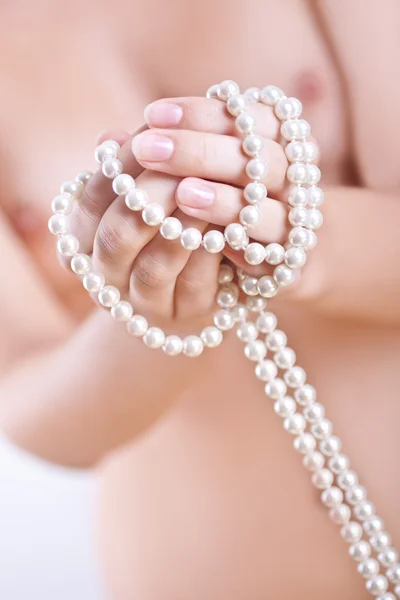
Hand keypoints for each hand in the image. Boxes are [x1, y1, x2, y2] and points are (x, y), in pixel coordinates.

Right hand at [65, 130, 222, 332]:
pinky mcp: (187, 316)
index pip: (89, 203)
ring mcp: (144, 304)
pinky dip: (210, 249)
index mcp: (84, 245)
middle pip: (117, 236)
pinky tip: (228, 220)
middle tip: (181, 161)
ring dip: (182, 223)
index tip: (151, 134)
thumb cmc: (164, 228)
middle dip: (150, 194)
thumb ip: (131, 170)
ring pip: (155, 265)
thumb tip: (110, 136)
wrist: (197, 285)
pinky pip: (195, 283)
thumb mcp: (145, 197)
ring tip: (207, 188)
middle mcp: (106, 279)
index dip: (119, 167)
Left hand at [133, 96, 326, 306]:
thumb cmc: (233, 204)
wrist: (288, 257)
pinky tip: (210, 240)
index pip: (246, 115)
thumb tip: (108, 140)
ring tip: (183, 193)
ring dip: (223, 200)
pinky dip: (240, 245)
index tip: (154, 113)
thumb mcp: (205, 172)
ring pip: (267, 206)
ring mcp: (298, 219)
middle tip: (150, 148)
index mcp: (277, 139)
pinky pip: (270, 254)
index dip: (201, 113)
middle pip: (257, 155)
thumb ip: (168, 154)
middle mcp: (293, 174)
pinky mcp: (293, 263)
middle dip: (201, 151)